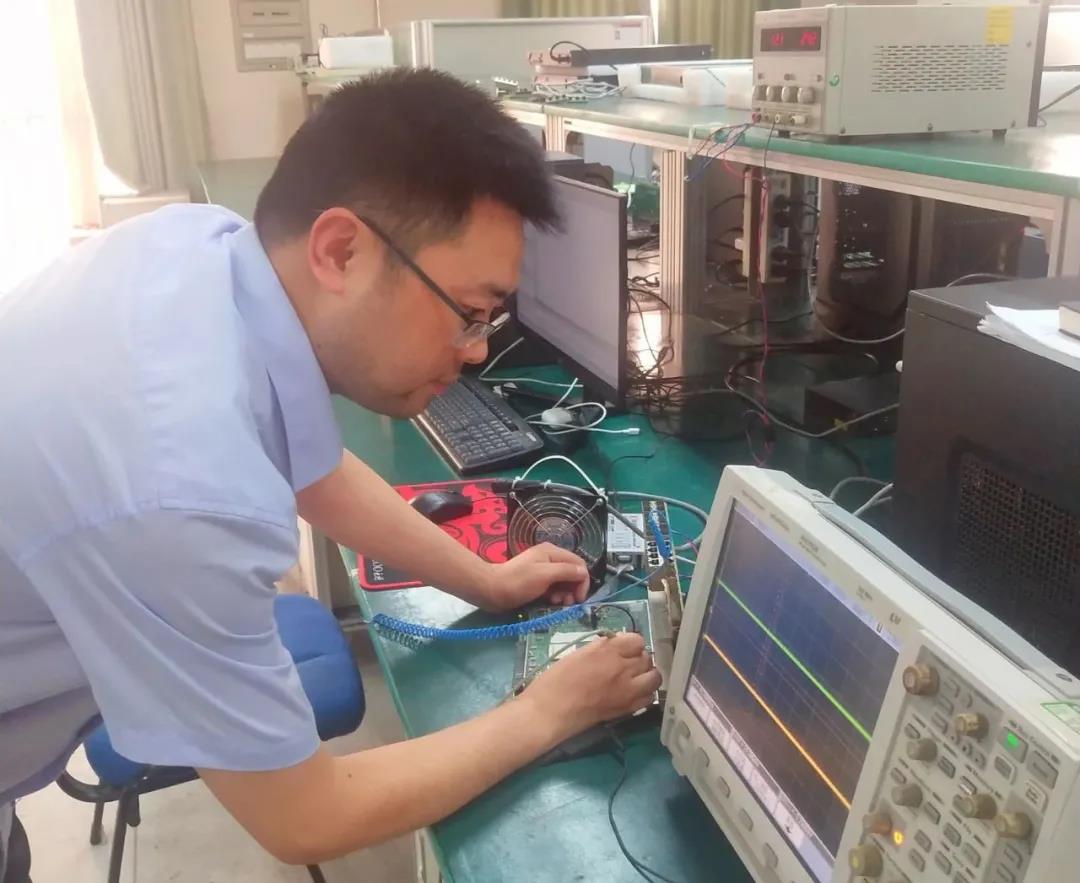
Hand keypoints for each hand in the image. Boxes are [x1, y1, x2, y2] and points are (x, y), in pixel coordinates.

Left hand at [480, 543, 590, 611]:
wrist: (492, 590)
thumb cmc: (518, 582)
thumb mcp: (545, 575)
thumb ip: (566, 571)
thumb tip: (584, 572)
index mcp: (552, 552)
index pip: (578, 563)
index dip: (583, 581)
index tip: (579, 598)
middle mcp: (550, 558)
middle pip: (572, 573)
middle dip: (573, 589)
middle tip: (567, 603)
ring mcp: (543, 570)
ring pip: (563, 582)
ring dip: (564, 594)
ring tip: (557, 603)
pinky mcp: (537, 581)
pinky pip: (553, 587)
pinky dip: (555, 595)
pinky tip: (550, 602)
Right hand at [520, 632, 660, 738]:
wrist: (551, 711)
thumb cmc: (555, 680)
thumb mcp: (579, 654)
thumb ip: (602, 648)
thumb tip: (615, 645)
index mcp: (607, 650)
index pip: (637, 640)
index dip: (630, 644)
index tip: (622, 649)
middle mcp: (622, 667)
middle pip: (646, 658)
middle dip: (638, 659)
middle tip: (626, 664)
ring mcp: (628, 689)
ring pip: (654, 677)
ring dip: (646, 675)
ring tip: (634, 678)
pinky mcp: (628, 708)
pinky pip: (649, 697)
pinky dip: (645, 693)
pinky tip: (633, 693)